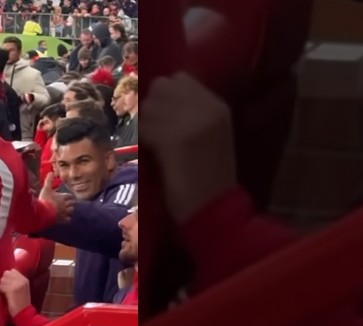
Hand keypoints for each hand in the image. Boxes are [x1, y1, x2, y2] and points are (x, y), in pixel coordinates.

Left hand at [0, 269, 32, 316]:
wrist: (23, 313)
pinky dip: (0, 290)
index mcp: (25, 280)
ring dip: (1, 286)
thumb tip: (5, 274)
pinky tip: (3, 295)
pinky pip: (1, 286)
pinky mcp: (12, 290)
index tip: (8, 284)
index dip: (7, 277)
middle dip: (4, 280)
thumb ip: (15, 281)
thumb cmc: (20, 302)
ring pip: (3, 279)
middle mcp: (22, 280)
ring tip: (5, 293)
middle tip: (5, 289)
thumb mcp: (22, 289)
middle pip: (6, 273)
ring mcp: (17, 285)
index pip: (12, 271)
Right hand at [39, 173, 75, 223]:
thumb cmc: (45, 200)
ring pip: (71, 211)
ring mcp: (65, 213)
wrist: (43, 213)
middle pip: (72, 204)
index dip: (68, 197)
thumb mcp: (46, 188)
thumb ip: (49, 181)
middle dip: (70, 204)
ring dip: (69, 211)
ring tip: (66, 211)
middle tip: (66, 204)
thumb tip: (51, 172)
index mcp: (63, 197)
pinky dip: (67, 219)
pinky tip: (64, 219)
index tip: (66, 197)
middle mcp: (65, 205)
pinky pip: (68, 220)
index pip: (69, 196)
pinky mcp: (62, 220)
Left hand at [141, 73, 237, 223]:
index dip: (165, 96)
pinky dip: (144, 139)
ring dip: (146, 123)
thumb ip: (192, 110)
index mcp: (218, 106)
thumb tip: (158, 94)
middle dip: (153, 106)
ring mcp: (191, 122)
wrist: (214, 209)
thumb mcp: (211, 134)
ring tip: (156, 143)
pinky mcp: (174, 139)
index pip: (179, 78)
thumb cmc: (208, 177)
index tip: (164, 116)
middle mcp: (207, 108)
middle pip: (161, 87)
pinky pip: (145, 127)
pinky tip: (153, 153)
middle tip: (156, 130)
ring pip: (149, 105)